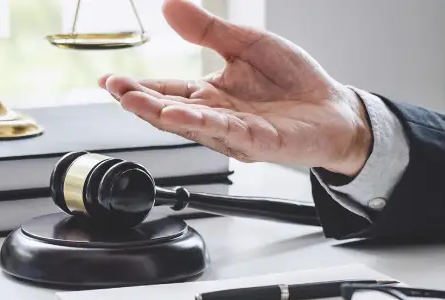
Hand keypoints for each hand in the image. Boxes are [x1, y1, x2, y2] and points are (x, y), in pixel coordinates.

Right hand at [99, 0, 371, 174]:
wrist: (334, 108)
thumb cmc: (293, 82)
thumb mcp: (246, 43)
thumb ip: (208, 30)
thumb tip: (170, 5)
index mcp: (210, 94)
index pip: (166, 90)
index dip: (137, 87)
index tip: (109, 80)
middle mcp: (217, 117)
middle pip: (170, 110)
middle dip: (139, 101)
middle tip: (115, 90)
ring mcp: (235, 133)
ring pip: (192, 125)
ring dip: (161, 114)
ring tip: (136, 103)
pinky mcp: (259, 142)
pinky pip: (226, 132)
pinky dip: (201, 123)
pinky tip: (180, 115)